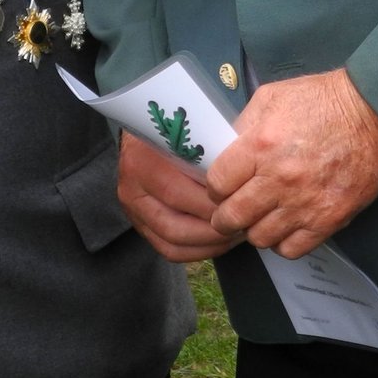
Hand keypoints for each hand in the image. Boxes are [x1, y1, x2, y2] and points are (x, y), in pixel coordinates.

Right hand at [116, 134, 239, 260]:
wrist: (147, 126)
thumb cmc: (180, 127)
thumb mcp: (192, 130)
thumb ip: (210, 150)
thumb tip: (244, 175)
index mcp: (143, 161)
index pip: (177, 194)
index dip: (212, 204)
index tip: (241, 203)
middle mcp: (132, 189)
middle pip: (175, 226)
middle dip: (215, 230)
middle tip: (244, 224)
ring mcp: (133, 211)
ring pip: (172, 243)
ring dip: (209, 245)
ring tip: (236, 234)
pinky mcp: (139, 226)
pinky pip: (168, 250)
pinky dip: (197, 251)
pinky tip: (220, 241)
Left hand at [205, 68, 377, 257]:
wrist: (376, 115)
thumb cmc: (324, 102)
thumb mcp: (274, 97)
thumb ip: (244, 124)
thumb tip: (225, 151)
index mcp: (261, 145)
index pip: (216, 184)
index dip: (216, 188)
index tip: (223, 188)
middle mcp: (279, 178)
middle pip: (231, 218)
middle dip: (225, 216)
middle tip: (232, 211)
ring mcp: (304, 203)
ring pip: (259, 238)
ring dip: (256, 228)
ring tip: (264, 215)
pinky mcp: (328, 220)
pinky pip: (290, 249)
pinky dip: (284, 241)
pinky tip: (287, 224)